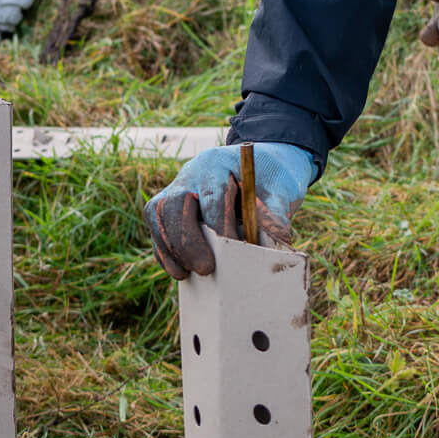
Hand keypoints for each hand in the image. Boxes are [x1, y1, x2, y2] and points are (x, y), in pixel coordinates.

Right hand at [144, 142, 317, 278]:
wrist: (260, 165)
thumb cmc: (270, 178)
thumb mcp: (281, 188)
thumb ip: (275, 215)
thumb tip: (272, 245)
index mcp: (218, 163)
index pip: (212, 196)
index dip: (220, 226)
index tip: (233, 250)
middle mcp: (191, 173)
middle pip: (175, 204)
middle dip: (187, 240)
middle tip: (205, 269)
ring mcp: (175, 188)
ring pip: (158, 214)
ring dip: (171, 248)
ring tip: (186, 274)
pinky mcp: (168, 206)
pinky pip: (158, 227)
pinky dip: (165, 251)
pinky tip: (179, 270)